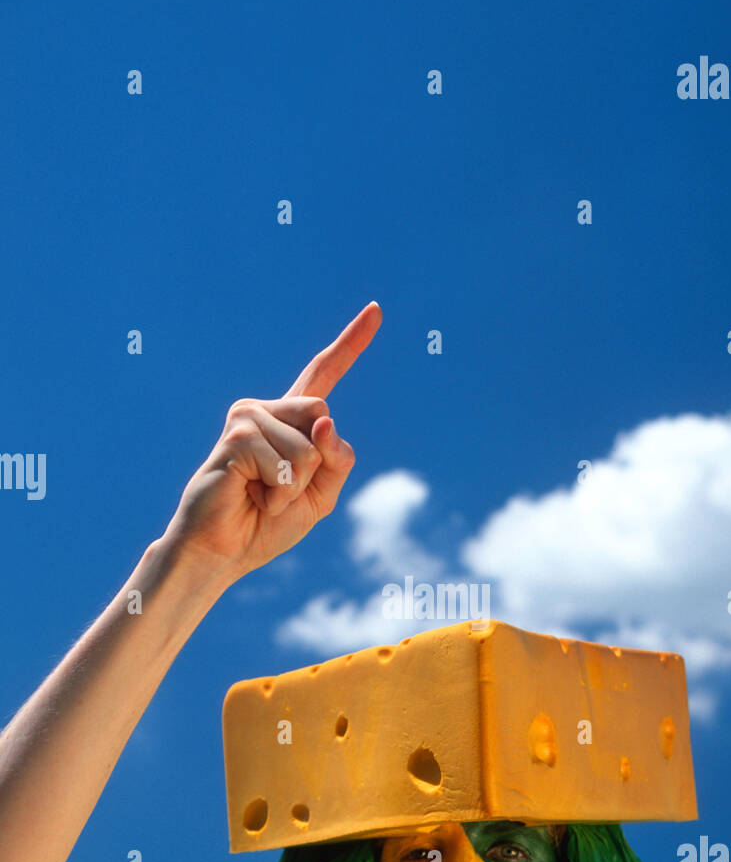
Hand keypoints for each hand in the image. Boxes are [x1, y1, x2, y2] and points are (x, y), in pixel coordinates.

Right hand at [161, 301, 381, 582]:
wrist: (224, 551)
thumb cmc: (267, 524)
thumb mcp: (321, 495)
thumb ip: (337, 459)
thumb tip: (324, 420)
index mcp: (291, 421)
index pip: (325, 374)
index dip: (351, 343)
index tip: (376, 310)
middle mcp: (267, 409)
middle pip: (324, 415)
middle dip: (317, 466)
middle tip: (280, 488)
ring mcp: (248, 417)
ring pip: (310, 446)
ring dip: (295, 486)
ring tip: (261, 494)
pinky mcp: (236, 436)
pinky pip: (287, 465)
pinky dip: (278, 494)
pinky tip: (250, 496)